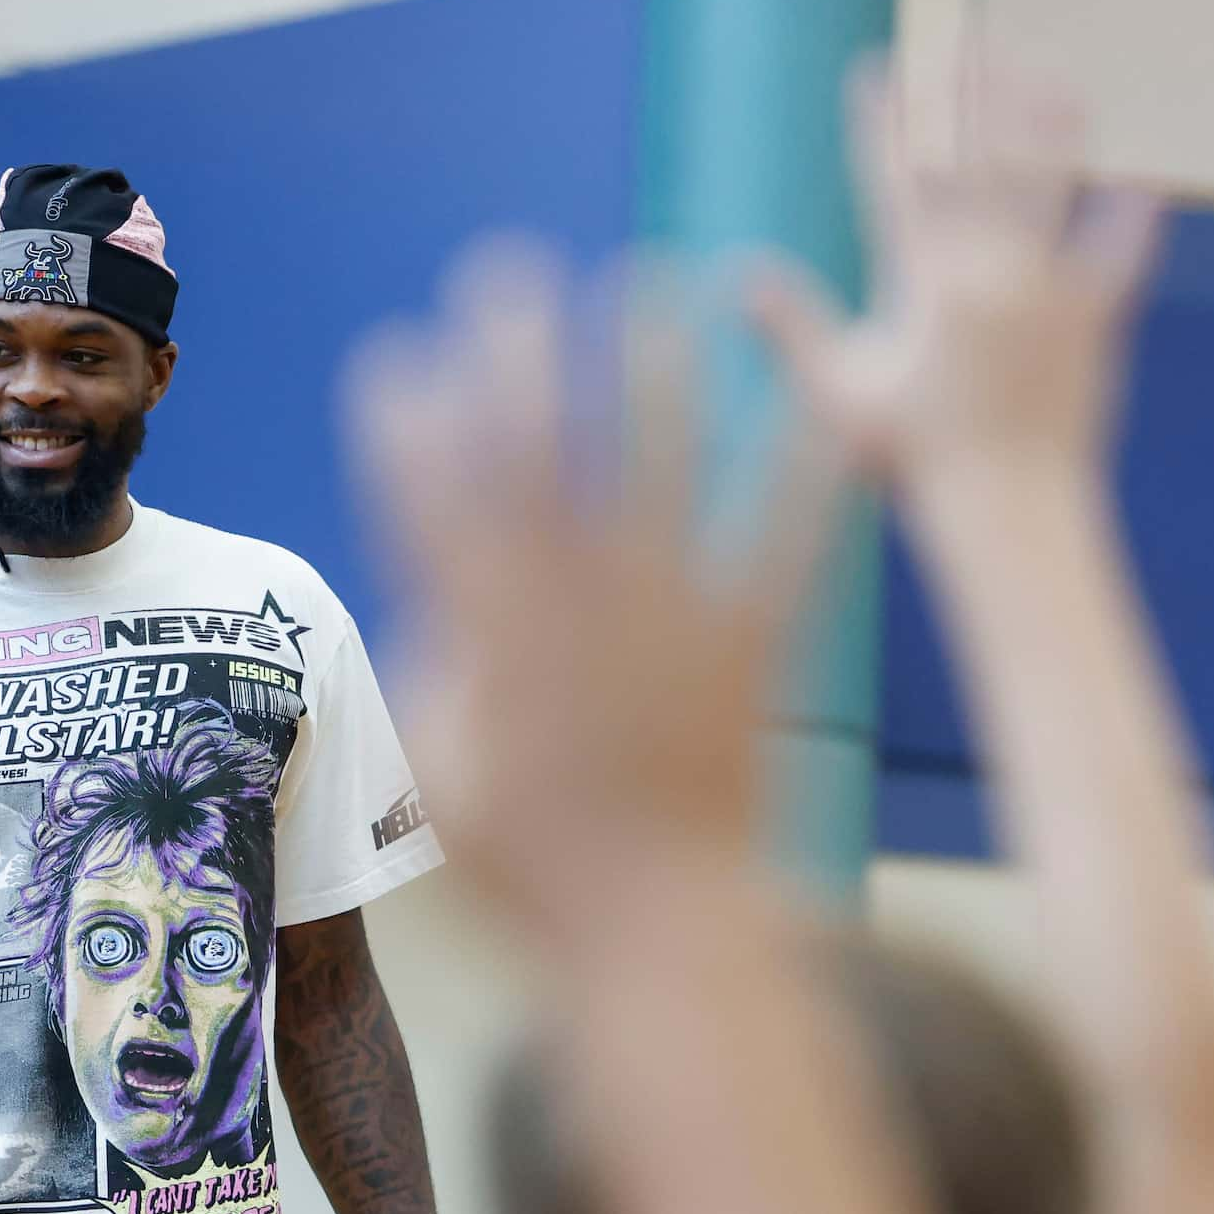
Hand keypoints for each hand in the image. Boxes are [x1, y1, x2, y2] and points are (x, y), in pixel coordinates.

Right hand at [349, 243, 849, 932]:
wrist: (666, 938)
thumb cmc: (538, 878)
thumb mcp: (443, 782)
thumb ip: (431, 684)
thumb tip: (432, 611)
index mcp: (488, 639)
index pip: (434, 500)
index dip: (409, 419)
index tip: (399, 357)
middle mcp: (573, 605)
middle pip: (538, 448)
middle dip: (515, 351)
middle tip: (505, 276)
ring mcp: (668, 617)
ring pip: (658, 461)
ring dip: (650, 363)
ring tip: (647, 283)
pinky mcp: (757, 643)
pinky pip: (784, 538)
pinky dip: (802, 465)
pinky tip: (815, 395)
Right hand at [747, 55, 1163, 478]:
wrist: (1007, 504)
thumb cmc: (910, 460)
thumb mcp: (833, 395)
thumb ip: (789, 327)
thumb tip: (734, 273)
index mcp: (927, 282)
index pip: (898, 177)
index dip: (881, 120)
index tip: (868, 74)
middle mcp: (995, 270)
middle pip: (980, 157)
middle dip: (962, 97)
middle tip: (953, 53)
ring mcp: (1052, 290)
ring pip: (1053, 185)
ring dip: (1046, 125)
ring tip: (1042, 80)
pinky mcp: (1098, 319)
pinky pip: (1122, 257)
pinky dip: (1128, 220)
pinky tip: (1138, 183)